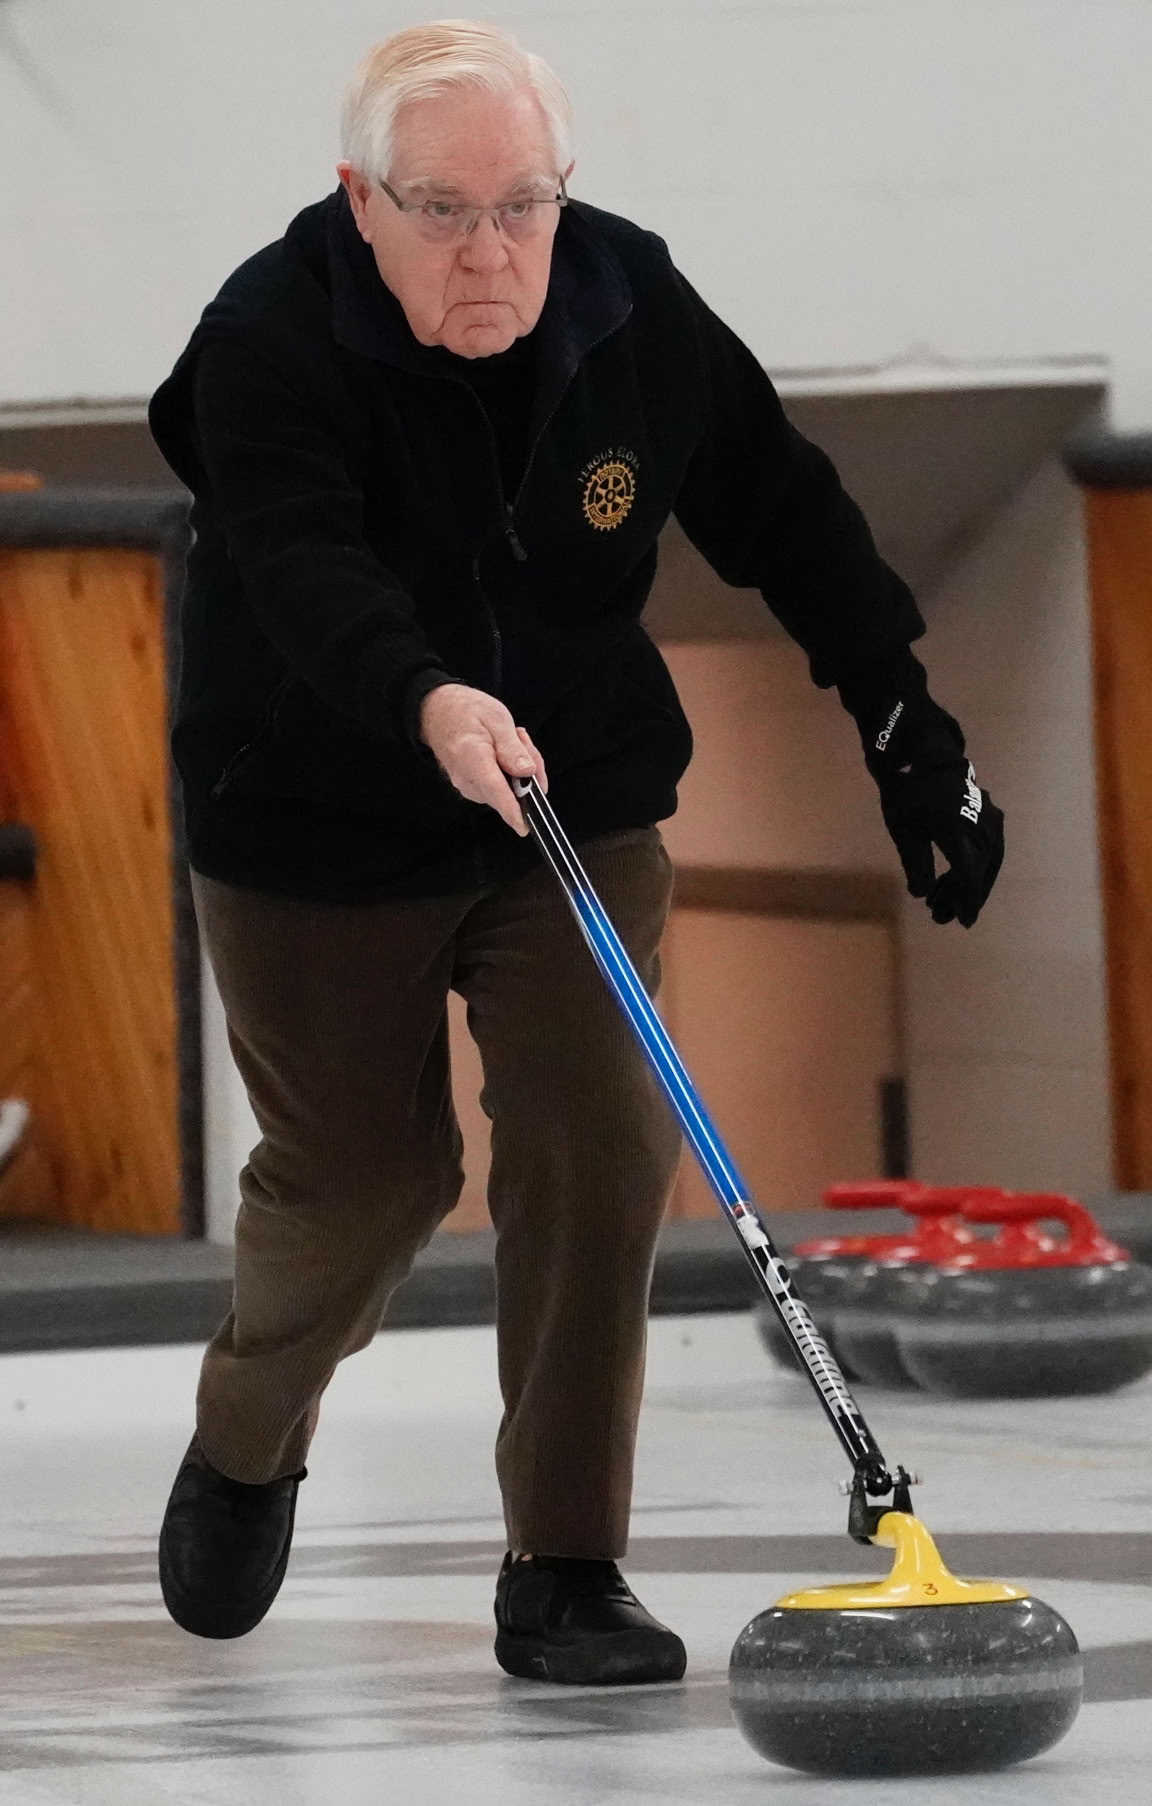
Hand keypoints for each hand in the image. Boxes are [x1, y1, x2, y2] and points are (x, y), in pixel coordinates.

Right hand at [419, 683, 547, 835]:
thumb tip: (527, 772)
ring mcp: (469, 787)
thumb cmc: (467, 711)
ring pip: (509, 790)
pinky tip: (504, 750)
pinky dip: (509, 772)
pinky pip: (501, 788)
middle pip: (511, 792)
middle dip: (528, 770)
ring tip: (510, 739)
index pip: (495, 791)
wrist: (438, 711)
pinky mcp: (473, 789)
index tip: (523, 827)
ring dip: (519, 768)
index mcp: (474, 760)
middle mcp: (469, 780)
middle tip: (520, 739)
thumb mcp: (497, 719)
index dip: (512, 811)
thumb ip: (512, 748)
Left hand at [864, 696, 1003, 927]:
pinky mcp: (990, 814)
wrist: (924, 750)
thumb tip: (921, 892)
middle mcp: (979, 822)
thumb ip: (914, 861)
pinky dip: (978, 866)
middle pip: (980, 869)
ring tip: (947, 900)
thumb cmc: (907, 788)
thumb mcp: (902, 826)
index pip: (969, 872)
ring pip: (988, 860)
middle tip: (945, 916)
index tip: (963, 920)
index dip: (967, 899)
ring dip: (971, 883)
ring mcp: (988, 816)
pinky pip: (990, 847)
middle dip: (965, 896)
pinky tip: (959, 878)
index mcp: (956, 826)